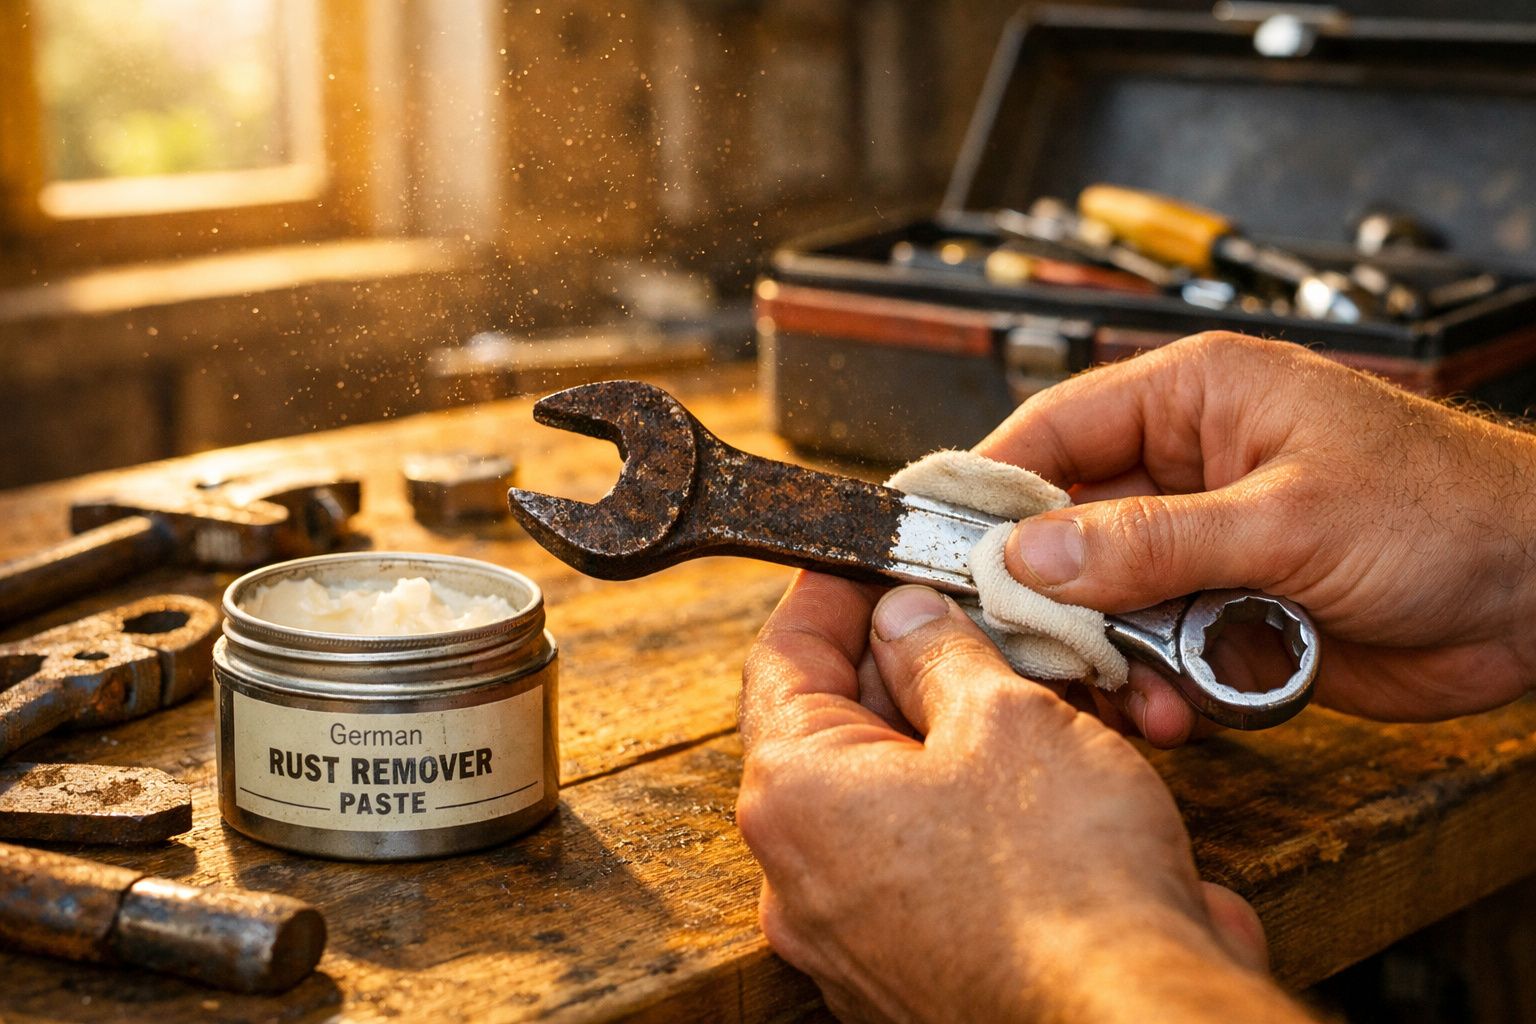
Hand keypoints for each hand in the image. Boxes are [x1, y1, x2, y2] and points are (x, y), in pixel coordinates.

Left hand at [737, 572, 1306, 1022]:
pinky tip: (1038, 769)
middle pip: (837, 724)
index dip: (832, 592)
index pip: (783, 656)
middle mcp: (801, 872)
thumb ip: (939, 651)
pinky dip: (967, 803)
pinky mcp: (911, 966)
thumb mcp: (1006, 719)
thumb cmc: (1067, 884)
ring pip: (889, 790)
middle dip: (907, 658)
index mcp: (795, 794)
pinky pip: (923, 856)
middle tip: (973, 611)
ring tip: (1024, 683)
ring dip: (949, 728)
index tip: (869, 553)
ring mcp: (851, 930)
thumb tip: (904, 616)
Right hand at [978, 332, 1535, 745]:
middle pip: (1064, 526)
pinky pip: (1151, 650)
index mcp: (1194, 399)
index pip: (1054, 429)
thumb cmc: (1445, 510)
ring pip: (1102, 600)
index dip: (989, 486)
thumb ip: (1150, 542)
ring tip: (1119, 692)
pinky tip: (1170, 711)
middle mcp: (1187, 467)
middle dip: (1044, 594)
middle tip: (1022, 646)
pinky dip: (1150, 686)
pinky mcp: (1225, 611)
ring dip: (1101, 654)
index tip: (935, 543)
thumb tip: (1031, 556)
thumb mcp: (1287, 519)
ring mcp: (1203, 544)